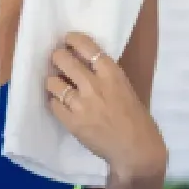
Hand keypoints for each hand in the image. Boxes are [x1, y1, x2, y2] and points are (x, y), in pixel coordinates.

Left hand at [45, 31, 166, 178]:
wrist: (135, 149)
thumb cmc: (135, 118)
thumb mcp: (124, 88)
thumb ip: (105, 76)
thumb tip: (84, 65)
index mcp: (112, 74)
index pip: (87, 47)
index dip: (73, 39)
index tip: (67, 39)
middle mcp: (94, 85)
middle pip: (63, 60)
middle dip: (57, 57)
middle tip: (58, 61)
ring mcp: (81, 104)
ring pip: (53, 82)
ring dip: (53, 82)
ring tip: (57, 85)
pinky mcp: (72, 122)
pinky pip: (53, 104)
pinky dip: (55, 102)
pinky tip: (61, 104)